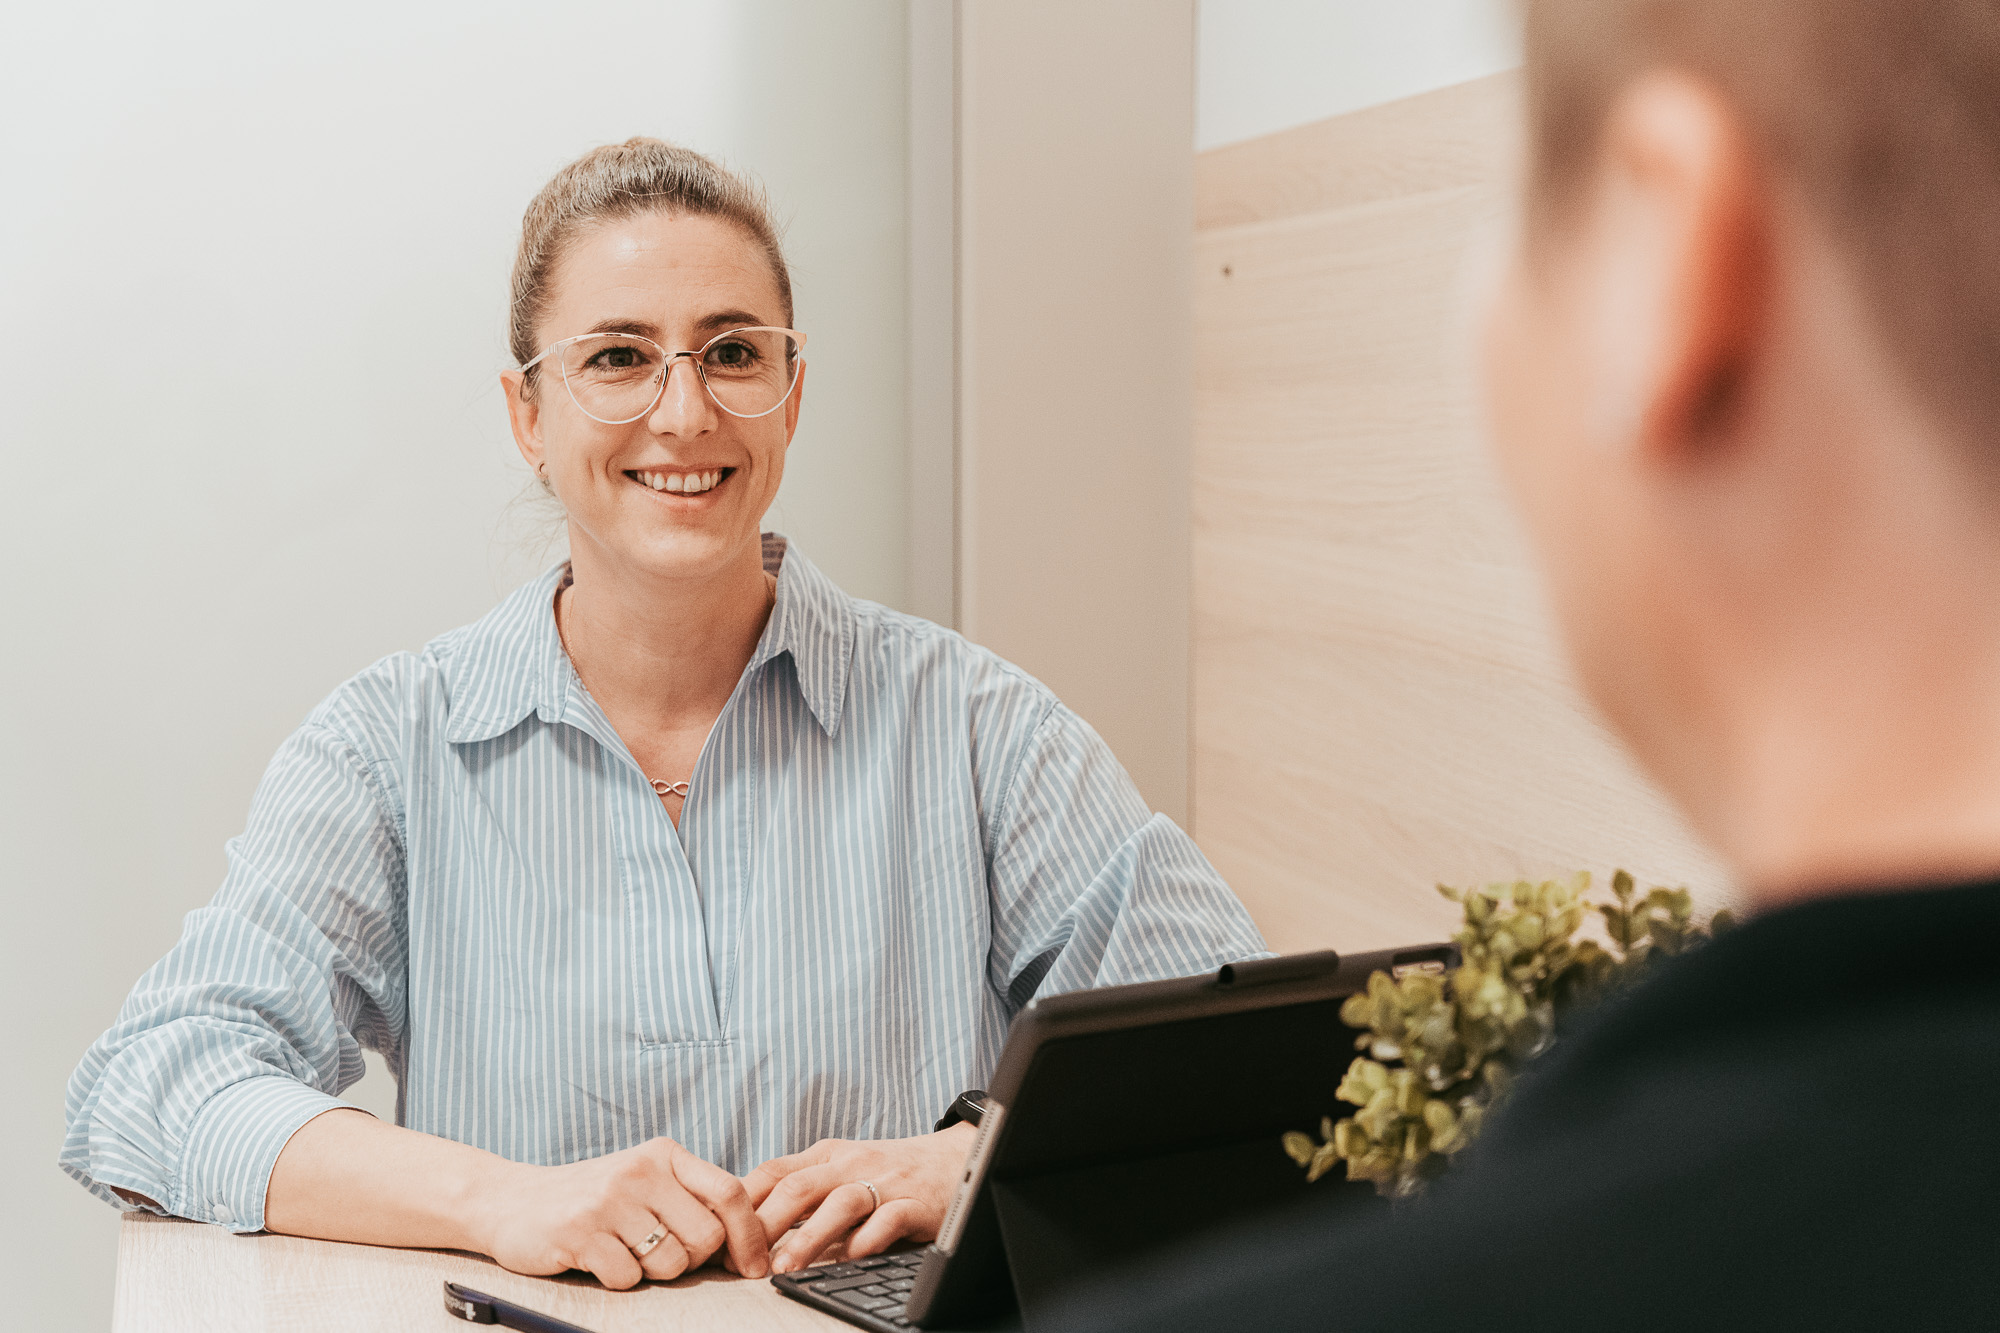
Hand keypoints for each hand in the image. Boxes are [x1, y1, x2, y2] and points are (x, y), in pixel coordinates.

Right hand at [470, 1137, 770, 1288]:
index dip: (751, 1234)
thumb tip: (752, 1240)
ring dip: (652, 1271)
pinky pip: (628, 1278)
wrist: (512, 1201)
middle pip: (706, 1237)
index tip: (755, 1265)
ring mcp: (608, 1199)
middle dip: (691, 1260)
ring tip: (623, 1249)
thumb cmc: (591, 1198)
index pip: (730, 1191)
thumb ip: (691, 1199)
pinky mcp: (580, 1232)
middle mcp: (639, 1170)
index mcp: (664, 1154)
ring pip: (670, 1262)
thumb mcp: (645, 1182)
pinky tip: (596, 1258)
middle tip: (658, 1252)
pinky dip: (617, 1279)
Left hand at [744, 1124, 978, 1272]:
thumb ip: (801, 1190)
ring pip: (840, 1203)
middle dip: (766, 1224)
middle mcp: (851, 1164)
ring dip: (808, 1237)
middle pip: (799, 1187)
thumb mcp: (839, 1170)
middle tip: (744, 1262)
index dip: (743, 1204)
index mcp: (826, 1155)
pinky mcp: (917, 1203)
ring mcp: (884, 1182)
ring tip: (786, 1267)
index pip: (773, 1172)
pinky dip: (868, 1238)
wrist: (953, 1160)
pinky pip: (889, 1219)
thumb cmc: (887, 1172)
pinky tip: (852, 1256)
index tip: (721, 1239)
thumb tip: (744, 1225)